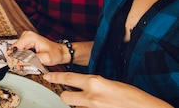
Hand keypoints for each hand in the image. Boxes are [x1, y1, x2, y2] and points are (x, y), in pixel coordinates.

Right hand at [11, 31, 67, 66]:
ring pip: (16, 50)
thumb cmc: (55, 53)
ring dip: (18, 59)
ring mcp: (26, 38)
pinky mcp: (26, 42)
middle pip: (15, 49)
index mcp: (30, 37)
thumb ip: (32, 60)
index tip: (16, 65)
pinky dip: (21, 57)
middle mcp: (27, 35)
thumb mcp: (46, 58)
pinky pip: (19, 50)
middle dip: (16, 59)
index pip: (16, 48)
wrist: (60, 52)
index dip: (15, 58)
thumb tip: (20, 62)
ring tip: (22, 66)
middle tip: (19, 67)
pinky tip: (24, 62)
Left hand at [43, 71, 172, 107]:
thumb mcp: (111, 84)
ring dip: (81, 107)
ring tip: (94, 103)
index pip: (68, 78)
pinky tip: (98, 107)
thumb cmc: (134, 97)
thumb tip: (84, 88)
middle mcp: (92, 96)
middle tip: (71, 96)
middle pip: (65, 97)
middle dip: (66, 97)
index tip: (47, 76)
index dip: (55, 77)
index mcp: (95, 82)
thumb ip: (95, 85)